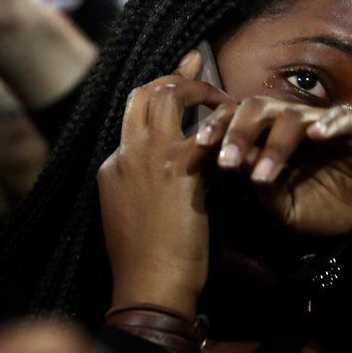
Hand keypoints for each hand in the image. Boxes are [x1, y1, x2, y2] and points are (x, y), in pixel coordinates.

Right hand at [98, 51, 229, 319]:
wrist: (148, 287)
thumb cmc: (143, 264)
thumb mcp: (128, 214)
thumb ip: (137, 185)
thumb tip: (164, 175)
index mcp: (111, 167)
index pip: (132, 118)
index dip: (156, 94)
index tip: (175, 77)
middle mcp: (125, 154)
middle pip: (142, 93)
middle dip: (172, 75)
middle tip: (197, 65)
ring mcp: (149, 158)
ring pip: (166, 95)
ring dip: (196, 87)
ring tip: (219, 94)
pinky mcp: (178, 169)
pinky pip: (204, 128)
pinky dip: (222, 121)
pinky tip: (240, 121)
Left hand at [196, 97, 351, 238]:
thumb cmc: (322, 208)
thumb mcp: (282, 205)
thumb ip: (259, 186)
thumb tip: (231, 165)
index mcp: (265, 135)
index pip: (232, 119)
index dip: (214, 129)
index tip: (196, 149)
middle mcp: (289, 121)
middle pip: (255, 108)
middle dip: (236, 132)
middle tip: (224, 160)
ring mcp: (320, 121)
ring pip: (290, 116)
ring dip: (274, 146)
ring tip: (262, 176)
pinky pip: (337, 119)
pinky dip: (325, 125)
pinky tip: (315, 136)